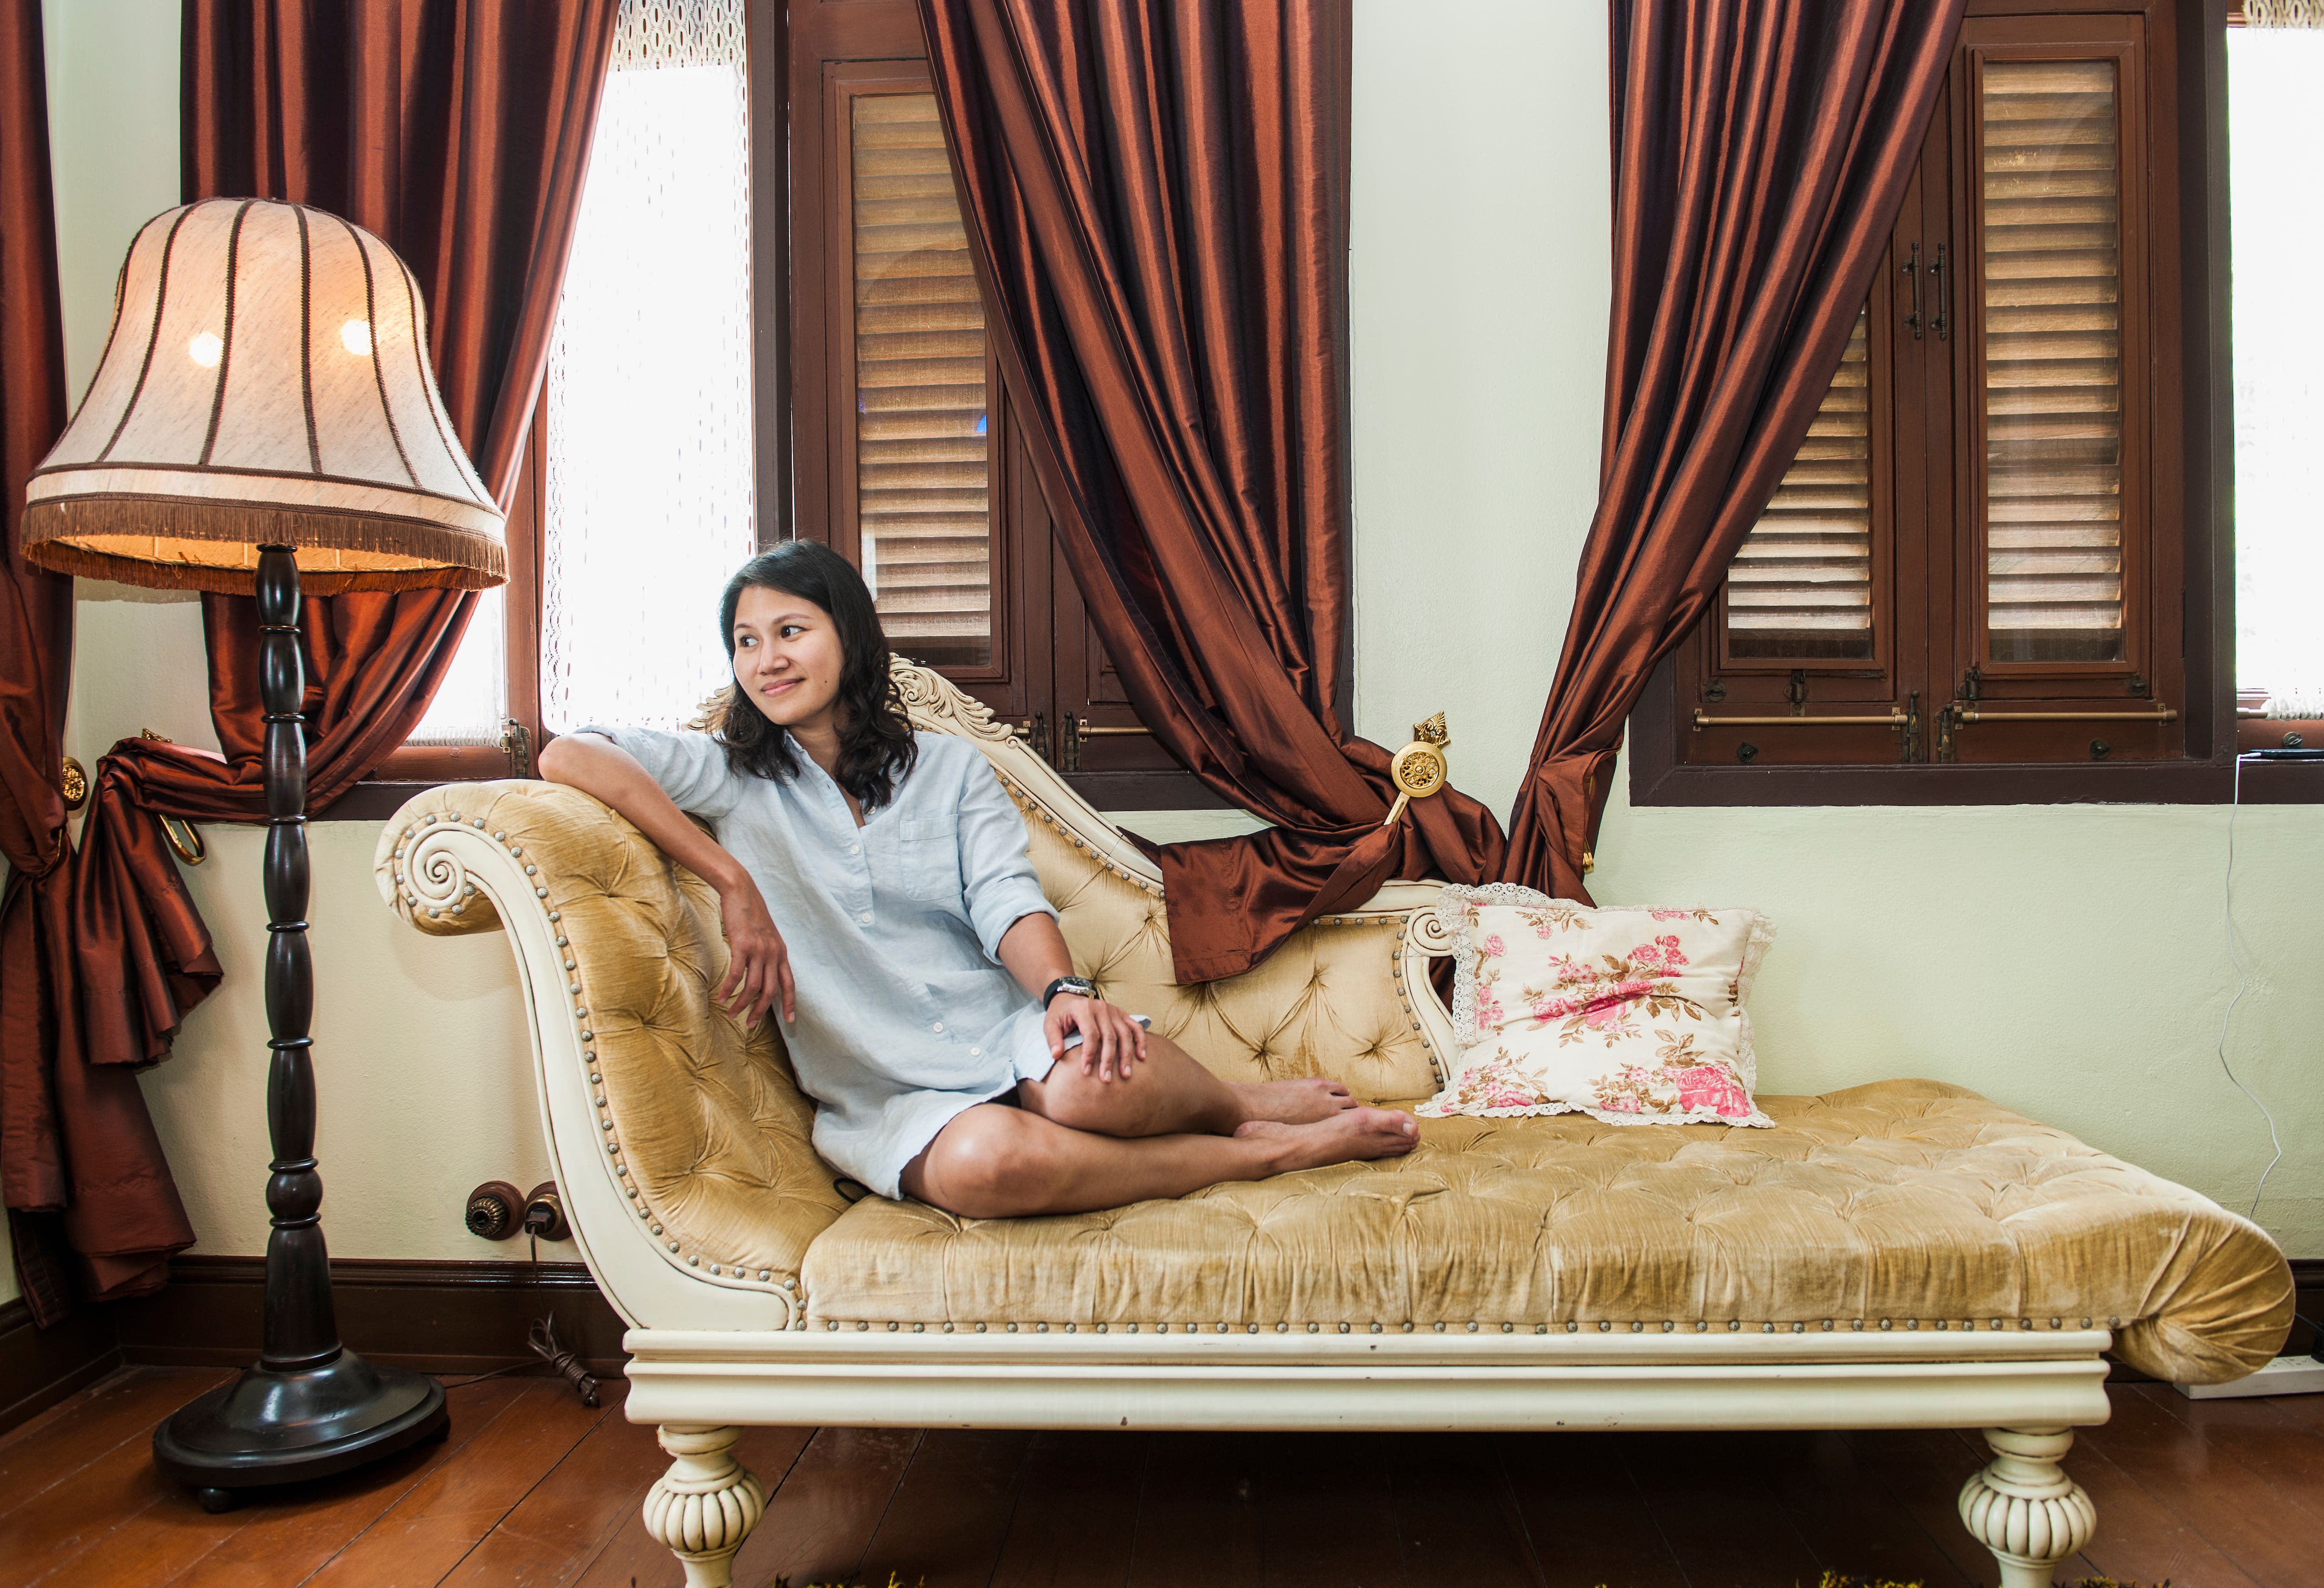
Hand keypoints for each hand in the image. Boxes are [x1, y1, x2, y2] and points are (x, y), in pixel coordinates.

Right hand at [715, 877, 794, 1029]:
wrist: (741, 891)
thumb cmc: (751, 914)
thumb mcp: (767, 935)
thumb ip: (769, 954)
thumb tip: (764, 972)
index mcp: (782, 953)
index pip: (790, 983)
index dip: (790, 1003)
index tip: (790, 1021)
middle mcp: (774, 953)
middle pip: (771, 991)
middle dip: (761, 1011)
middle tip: (750, 1024)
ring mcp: (759, 950)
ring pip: (753, 987)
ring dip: (742, 1004)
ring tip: (731, 1014)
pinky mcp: (742, 945)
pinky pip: (736, 975)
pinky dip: (728, 990)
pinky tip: (721, 998)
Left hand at [1046, 994, 1146, 1081]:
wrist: (1069, 996)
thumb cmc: (1060, 1014)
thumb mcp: (1050, 1024)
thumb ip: (1053, 1039)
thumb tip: (1056, 1055)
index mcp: (1083, 1009)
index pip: (1090, 1034)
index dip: (1089, 1054)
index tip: (1086, 1072)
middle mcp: (1101, 1008)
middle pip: (1109, 1036)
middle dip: (1108, 1060)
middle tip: (1106, 1079)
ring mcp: (1113, 1010)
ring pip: (1125, 1034)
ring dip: (1126, 1055)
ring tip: (1125, 1074)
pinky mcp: (1121, 1013)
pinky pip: (1135, 1026)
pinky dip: (1140, 1040)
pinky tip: (1141, 1056)